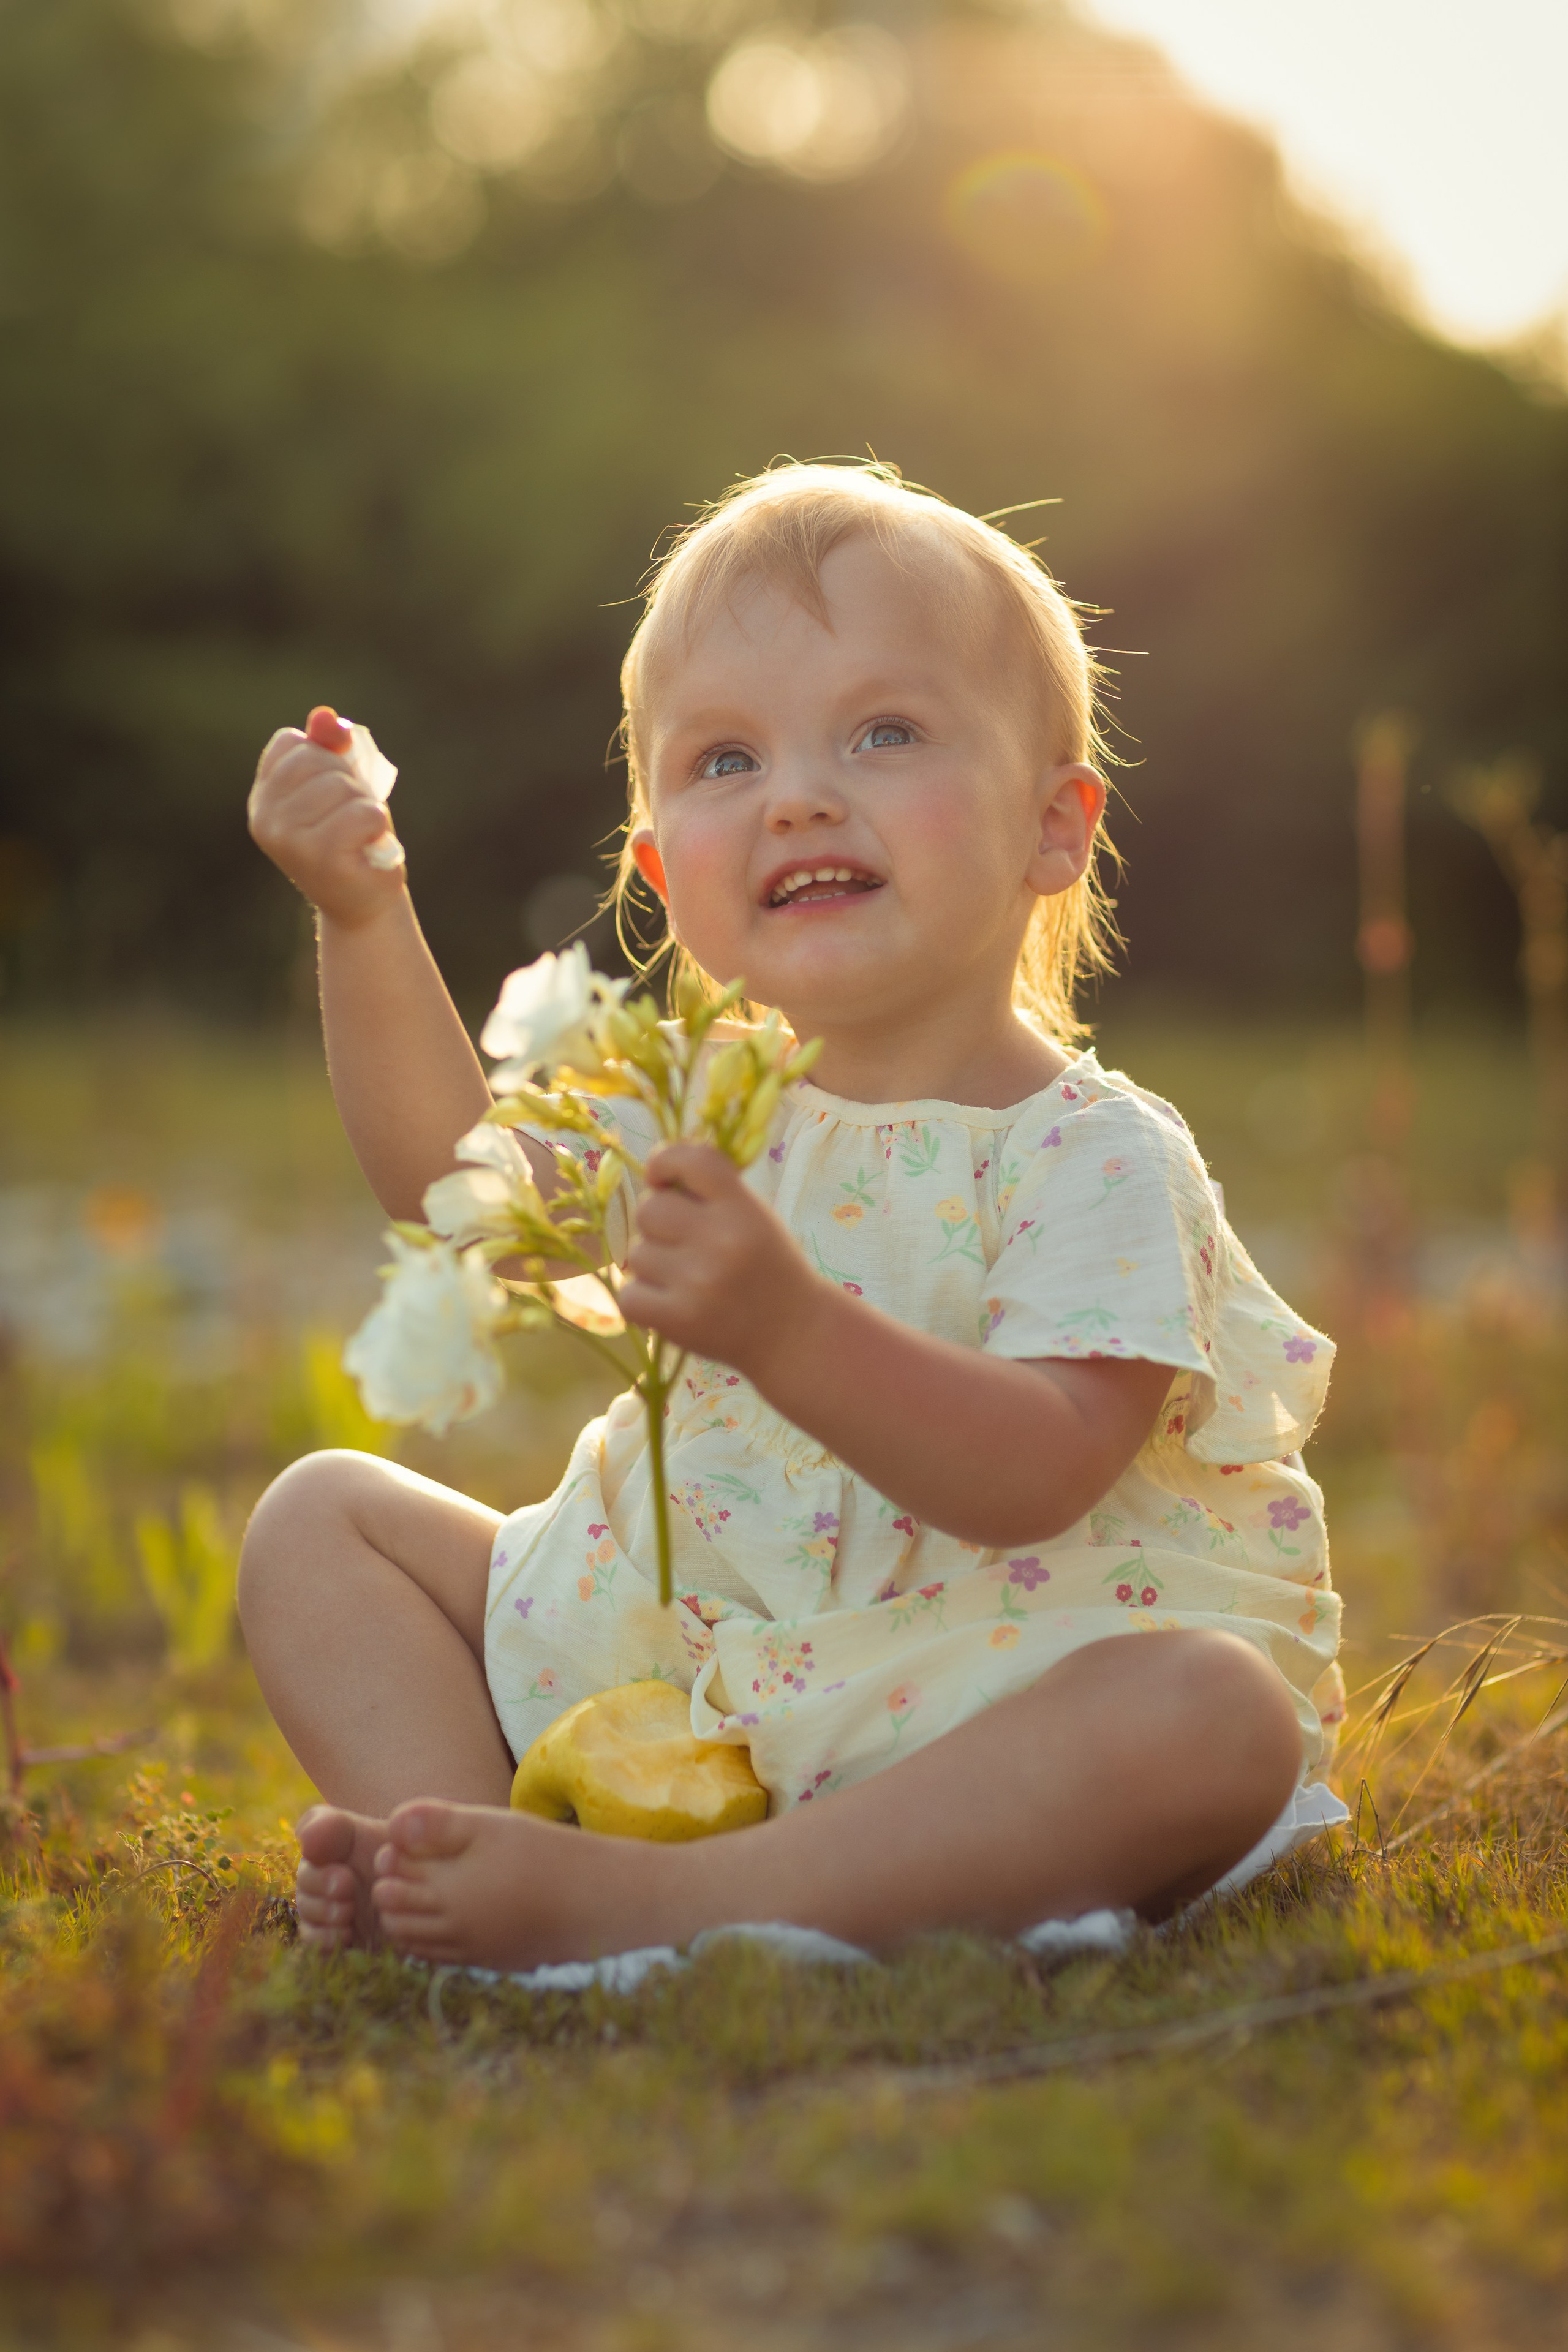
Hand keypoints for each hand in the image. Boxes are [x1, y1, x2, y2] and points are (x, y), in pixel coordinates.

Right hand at [248, 705, 402, 926]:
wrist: (363, 905)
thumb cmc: (352, 841)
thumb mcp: (341, 787)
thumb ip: (330, 750)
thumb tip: (326, 715)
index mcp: (263, 797)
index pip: (291, 742)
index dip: (326, 757)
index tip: (334, 792)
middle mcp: (265, 818)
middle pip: (317, 760)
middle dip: (348, 782)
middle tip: (351, 818)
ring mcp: (289, 840)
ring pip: (341, 786)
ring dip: (364, 806)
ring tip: (359, 836)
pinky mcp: (320, 857)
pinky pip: (363, 813)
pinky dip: (377, 826)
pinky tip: (367, 847)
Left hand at [619, 1142, 824, 1379]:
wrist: (794, 1334)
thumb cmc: (767, 1268)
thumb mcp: (755, 1217)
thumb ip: (712, 1193)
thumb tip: (655, 1176)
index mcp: (743, 1209)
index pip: (691, 1159)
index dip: (665, 1160)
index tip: (660, 1178)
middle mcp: (721, 1241)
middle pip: (649, 1209)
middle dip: (658, 1224)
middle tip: (683, 1243)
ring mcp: (698, 1282)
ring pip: (637, 1254)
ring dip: (654, 1265)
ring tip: (687, 1279)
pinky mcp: (679, 1320)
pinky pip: (629, 1294)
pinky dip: (642, 1299)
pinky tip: (669, 1302)